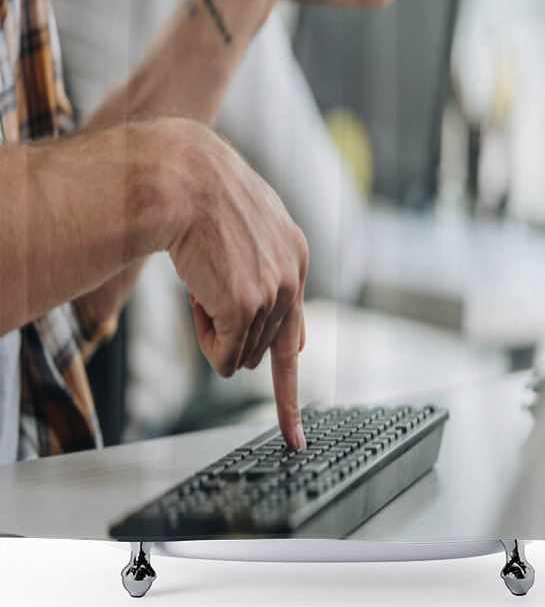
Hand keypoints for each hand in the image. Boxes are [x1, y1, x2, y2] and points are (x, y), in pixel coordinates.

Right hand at [165, 121, 308, 448]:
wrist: (182, 178)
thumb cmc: (203, 200)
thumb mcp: (248, 233)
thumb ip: (265, 275)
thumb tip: (283, 341)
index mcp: (296, 258)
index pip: (296, 332)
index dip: (289, 383)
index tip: (294, 432)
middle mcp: (294, 278)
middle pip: (262, 349)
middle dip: (230, 333)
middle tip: (207, 290)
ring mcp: (275, 294)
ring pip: (242, 356)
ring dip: (215, 332)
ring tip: (202, 283)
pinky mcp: (249, 307)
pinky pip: (225, 361)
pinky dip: (205, 343)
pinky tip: (198, 297)